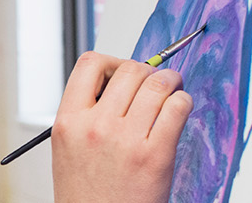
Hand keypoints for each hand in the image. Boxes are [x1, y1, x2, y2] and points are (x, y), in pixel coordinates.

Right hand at [51, 52, 192, 202]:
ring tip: (172, 92)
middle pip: (130, 69)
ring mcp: (126, 139)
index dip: (113, 62)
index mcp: (68, 123)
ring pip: (158, 83)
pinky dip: (184, 102)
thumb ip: (87, 115)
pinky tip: (178, 112)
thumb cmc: (87, 196)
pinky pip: (178, 106)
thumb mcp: (69, 150)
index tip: (123, 74)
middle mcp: (95, 126)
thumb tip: (122, 84)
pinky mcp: (155, 154)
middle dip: (148, 71)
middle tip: (155, 83)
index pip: (90, 64)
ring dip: (171, 82)